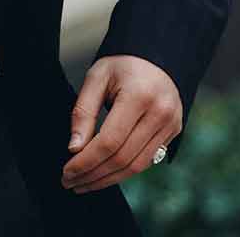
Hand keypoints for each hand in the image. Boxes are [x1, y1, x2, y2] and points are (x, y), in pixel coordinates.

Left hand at [61, 55, 181, 193]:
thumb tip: (74, 148)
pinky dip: (123, 172)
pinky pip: (146, 161)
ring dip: (108, 179)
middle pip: (123, 158)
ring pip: (136, 166)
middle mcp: (160, 113)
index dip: (86, 161)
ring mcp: (170, 125)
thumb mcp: (97, 77)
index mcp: (139, 96)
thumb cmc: (122, 64)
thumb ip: (84, 111)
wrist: (156, 56)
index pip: (110, 141)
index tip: (67, 171)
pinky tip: (104, 174)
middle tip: (71, 183)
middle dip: (94, 175)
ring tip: (84, 183)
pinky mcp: (173, 134)